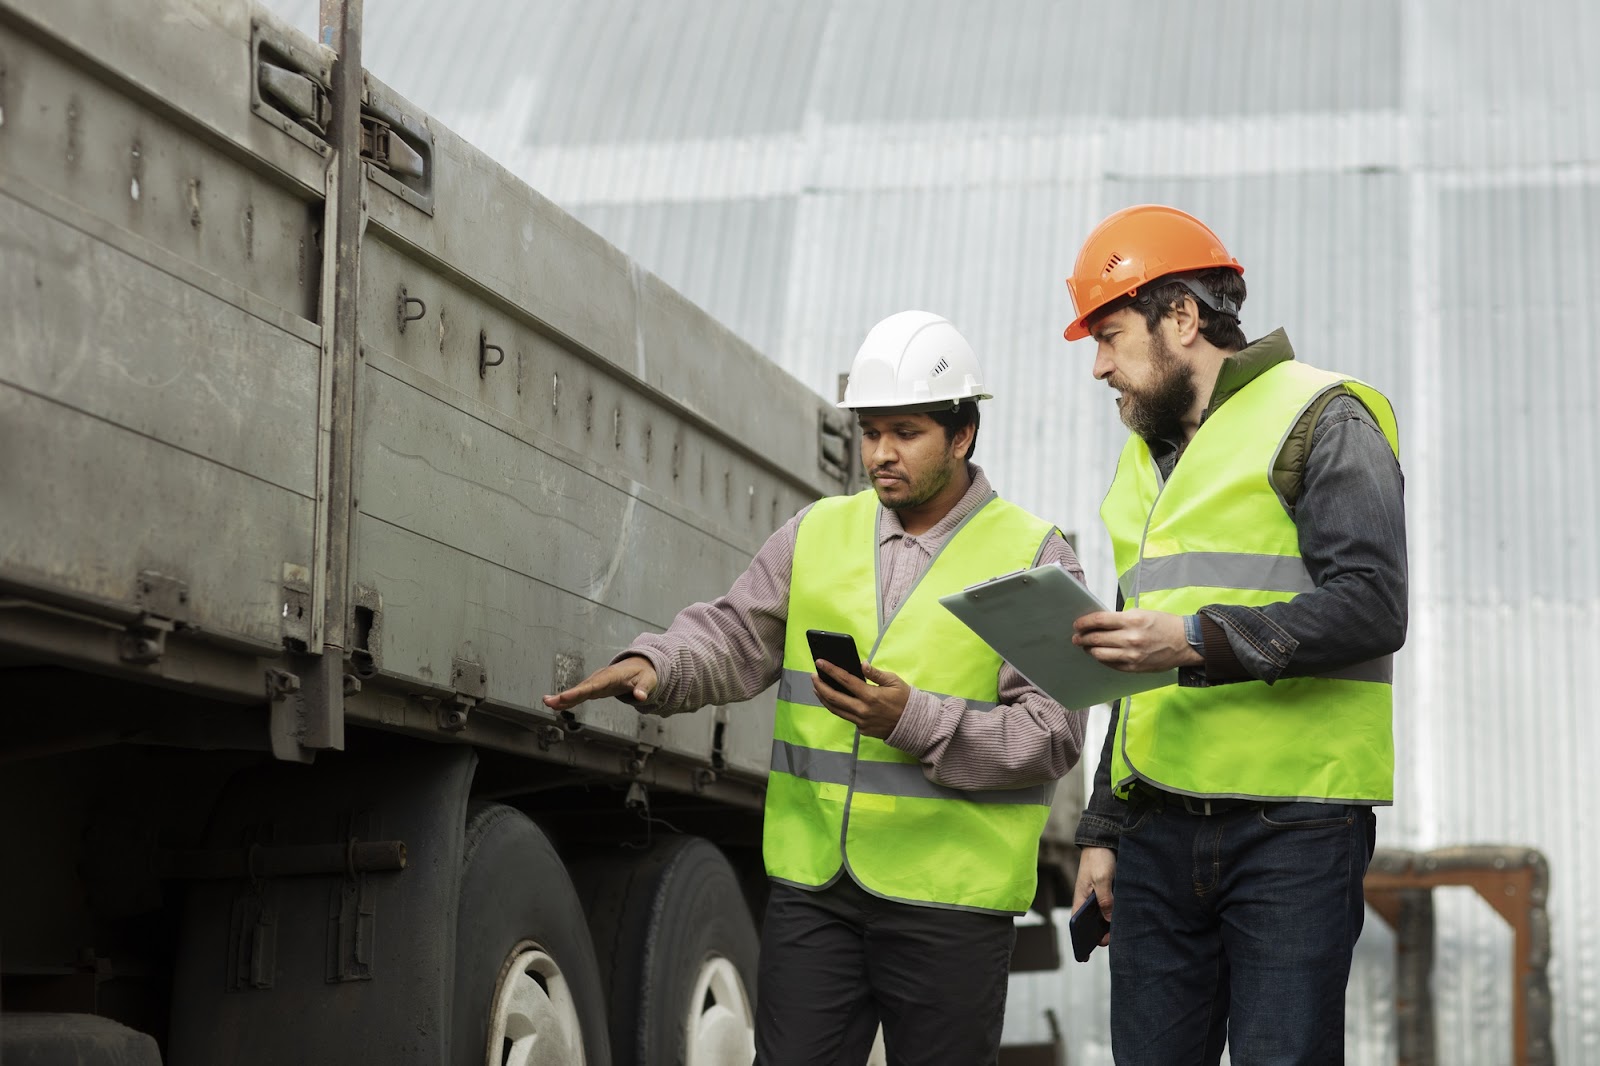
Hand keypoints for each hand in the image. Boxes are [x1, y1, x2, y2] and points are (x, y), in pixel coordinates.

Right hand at [542, 656, 657, 710]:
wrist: (641, 665)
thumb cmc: (644, 673)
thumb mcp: (649, 680)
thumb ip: (643, 688)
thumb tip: (640, 697)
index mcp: (612, 676)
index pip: (595, 685)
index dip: (580, 691)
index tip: (567, 696)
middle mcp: (600, 678)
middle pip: (582, 688)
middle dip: (566, 695)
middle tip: (549, 702)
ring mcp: (596, 683)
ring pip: (578, 691)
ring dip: (563, 698)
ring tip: (547, 703)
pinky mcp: (595, 688)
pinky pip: (580, 695)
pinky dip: (569, 700)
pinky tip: (557, 706)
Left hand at [813, 660, 910, 739]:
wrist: (914, 724)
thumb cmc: (905, 700)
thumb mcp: (894, 681)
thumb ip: (875, 674)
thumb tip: (861, 664)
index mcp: (871, 696)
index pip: (845, 680)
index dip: (830, 670)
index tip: (820, 663)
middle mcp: (863, 710)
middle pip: (833, 697)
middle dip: (820, 685)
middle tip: (813, 676)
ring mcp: (861, 722)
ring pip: (835, 709)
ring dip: (823, 697)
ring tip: (817, 687)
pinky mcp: (862, 729)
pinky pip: (846, 717)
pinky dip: (837, 707)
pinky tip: (833, 699)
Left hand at [1072, 609, 1201, 671]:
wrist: (1184, 643)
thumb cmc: (1163, 625)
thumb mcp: (1141, 613)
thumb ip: (1120, 619)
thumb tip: (1099, 623)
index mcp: (1132, 620)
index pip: (1099, 620)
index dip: (1084, 622)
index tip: (1077, 624)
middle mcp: (1130, 639)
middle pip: (1096, 638)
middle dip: (1082, 638)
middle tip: (1076, 637)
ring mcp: (1131, 656)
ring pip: (1100, 654)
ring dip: (1089, 650)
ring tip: (1086, 647)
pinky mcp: (1134, 668)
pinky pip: (1111, 664)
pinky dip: (1102, 659)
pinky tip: (1100, 654)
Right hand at [1072, 846, 1115, 946]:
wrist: (1104, 840)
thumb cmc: (1098, 859)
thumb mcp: (1101, 880)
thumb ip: (1105, 900)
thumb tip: (1109, 920)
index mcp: (1080, 898)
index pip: (1077, 924)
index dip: (1080, 939)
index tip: (1084, 954)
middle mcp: (1089, 900)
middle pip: (1092, 923)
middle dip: (1101, 935)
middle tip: (1114, 942)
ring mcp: (1100, 896)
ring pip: (1104, 916)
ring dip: (1112, 925)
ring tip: (1123, 934)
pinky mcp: (1110, 892)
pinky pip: (1113, 907)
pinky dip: (1118, 914)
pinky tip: (1127, 920)